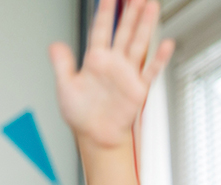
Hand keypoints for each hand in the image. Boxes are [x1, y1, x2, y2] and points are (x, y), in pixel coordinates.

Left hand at [50, 0, 172, 150]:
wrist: (95, 136)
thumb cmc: (81, 114)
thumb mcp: (65, 87)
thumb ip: (62, 64)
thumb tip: (54, 45)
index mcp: (95, 61)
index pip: (101, 30)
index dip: (105, 13)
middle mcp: (113, 63)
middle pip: (124, 31)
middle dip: (130, 12)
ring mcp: (127, 73)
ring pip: (138, 43)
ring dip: (145, 25)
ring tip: (151, 6)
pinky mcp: (138, 87)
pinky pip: (150, 70)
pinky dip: (158, 58)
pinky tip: (166, 43)